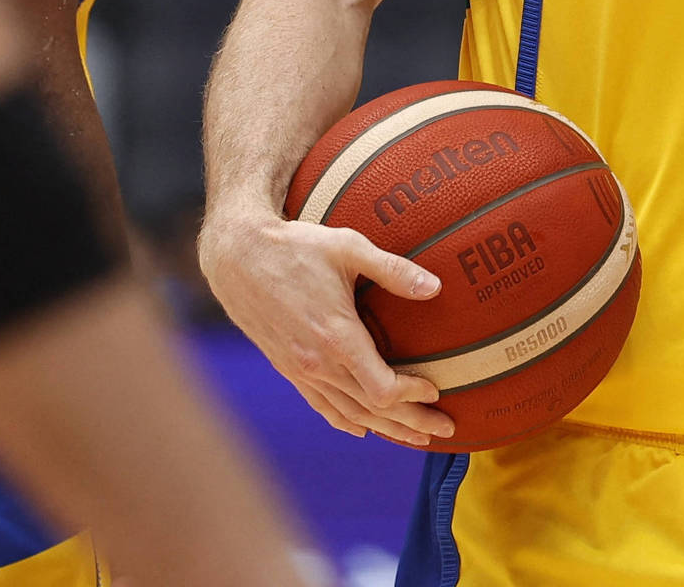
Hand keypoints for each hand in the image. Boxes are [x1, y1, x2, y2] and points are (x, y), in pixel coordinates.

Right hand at [197, 210, 453, 445]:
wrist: (237, 256)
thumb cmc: (296, 246)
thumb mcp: (348, 248)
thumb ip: (394, 270)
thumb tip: (436, 288)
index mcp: (337, 337)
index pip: (382, 389)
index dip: (412, 395)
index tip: (436, 388)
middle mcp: (318, 363)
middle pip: (371, 410)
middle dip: (411, 422)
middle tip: (446, 429)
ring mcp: (301, 370)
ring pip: (348, 413)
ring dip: (385, 429)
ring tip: (415, 437)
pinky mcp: (288, 368)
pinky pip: (321, 405)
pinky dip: (346, 421)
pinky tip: (363, 429)